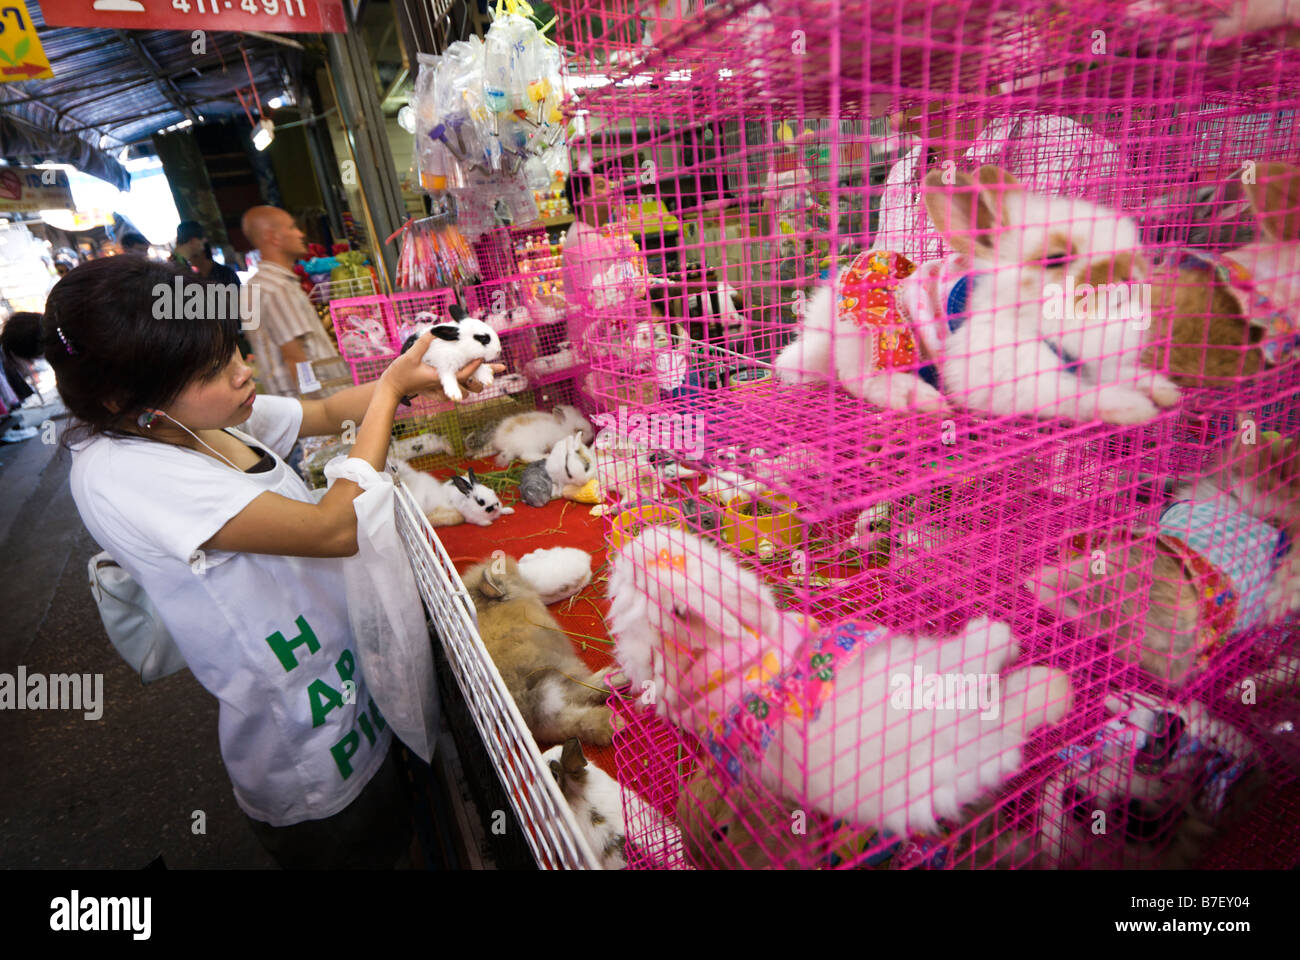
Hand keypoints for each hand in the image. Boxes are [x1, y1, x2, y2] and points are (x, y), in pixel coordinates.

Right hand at [378, 332, 505, 401]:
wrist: (391, 389)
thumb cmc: (399, 373)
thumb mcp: (410, 356)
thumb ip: (424, 343)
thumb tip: (438, 329)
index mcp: (439, 378)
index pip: (463, 375)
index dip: (474, 367)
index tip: (483, 356)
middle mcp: (443, 386)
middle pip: (470, 385)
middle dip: (485, 378)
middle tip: (501, 367)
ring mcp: (441, 390)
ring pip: (465, 390)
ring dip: (476, 382)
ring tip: (490, 372)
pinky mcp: (437, 391)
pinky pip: (456, 390)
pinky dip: (465, 384)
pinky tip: (471, 376)